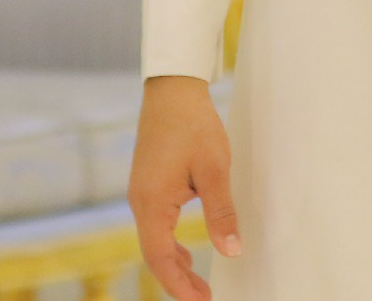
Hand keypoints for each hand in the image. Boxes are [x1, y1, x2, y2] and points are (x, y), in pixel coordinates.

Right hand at [129, 75, 238, 300]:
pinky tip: (184, 250)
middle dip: (178, 279)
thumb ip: (222, 213)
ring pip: (153, 240)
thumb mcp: (215, 170)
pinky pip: (154, 224)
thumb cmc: (194, 126)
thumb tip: (232, 251)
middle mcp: (139, 202)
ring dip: (173, 263)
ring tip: (196, 281)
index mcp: (152, 203)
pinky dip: (168, 244)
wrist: (172, 91)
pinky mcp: (146, 185)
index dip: (179, 284)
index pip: (160, 258)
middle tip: (204, 297)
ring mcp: (140, 193)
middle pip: (154, 254)